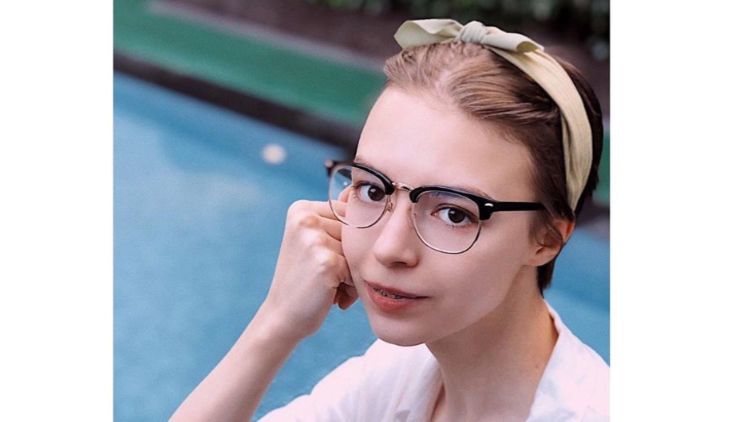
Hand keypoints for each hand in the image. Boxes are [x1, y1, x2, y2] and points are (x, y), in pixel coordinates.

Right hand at [259, 200, 356, 340]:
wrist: (282, 317)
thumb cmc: (305, 280)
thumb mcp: (316, 242)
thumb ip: (336, 219)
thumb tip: (358, 192)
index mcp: (301, 208)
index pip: (349, 214)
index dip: (347, 242)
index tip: (325, 259)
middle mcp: (305, 218)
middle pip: (356, 232)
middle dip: (351, 258)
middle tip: (327, 277)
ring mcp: (314, 238)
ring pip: (359, 251)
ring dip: (352, 274)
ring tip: (328, 286)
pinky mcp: (325, 260)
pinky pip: (357, 270)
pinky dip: (350, 287)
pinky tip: (330, 295)